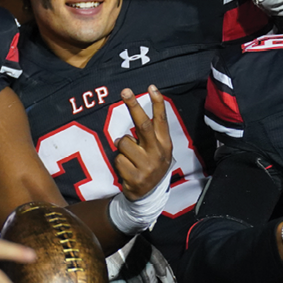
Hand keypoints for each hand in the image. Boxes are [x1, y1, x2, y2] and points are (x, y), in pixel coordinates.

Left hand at [114, 86, 172, 200]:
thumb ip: (149, 133)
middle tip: (125, 91)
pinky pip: (118, 159)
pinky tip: (127, 170)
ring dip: (121, 147)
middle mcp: (158, 154)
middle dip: (133, 106)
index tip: (152, 87)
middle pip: (143, 125)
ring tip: (129, 157)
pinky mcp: (135, 177)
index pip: (161, 120)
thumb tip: (136, 111)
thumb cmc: (149, 164)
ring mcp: (147, 166)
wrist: (148, 195)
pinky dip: (119, 162)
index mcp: (164, 144)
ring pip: (123, 143)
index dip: (158, 103)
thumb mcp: (157, 149)